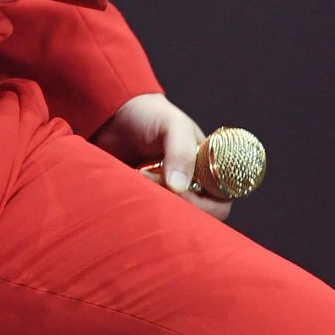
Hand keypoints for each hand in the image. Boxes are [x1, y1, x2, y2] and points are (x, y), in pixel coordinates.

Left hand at [89, 93, 233, 222]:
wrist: (114, 114)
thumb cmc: (150, 115)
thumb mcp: (172, 125)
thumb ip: (181, 151)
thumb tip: (178, 188)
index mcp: (207, 170)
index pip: (220, 204)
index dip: (206, 206)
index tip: (181, 189)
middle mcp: (190, 187)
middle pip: (197, 219)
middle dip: (177, 205)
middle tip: (155, 181)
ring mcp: (167, 196)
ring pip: (171, 220)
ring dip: (157, 204)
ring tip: (140, 176)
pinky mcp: (145, 201)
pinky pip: (148, 218)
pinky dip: (141, 208)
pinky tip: (131, 184)